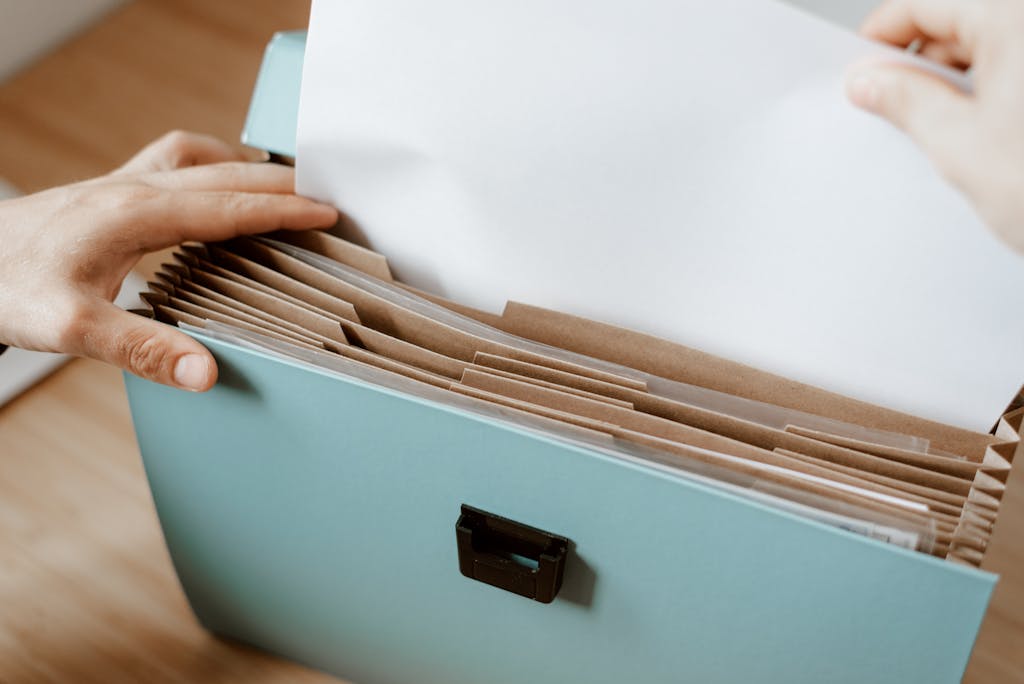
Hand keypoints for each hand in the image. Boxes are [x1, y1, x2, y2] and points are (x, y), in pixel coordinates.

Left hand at [0, 131, 337, 390]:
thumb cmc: (6, 289)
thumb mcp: (71, 329)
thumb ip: (143, 350)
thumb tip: (205, 373)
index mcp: (135, 215)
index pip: (230, 205)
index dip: (284, 210)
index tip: (328, 213)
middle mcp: (132, 188)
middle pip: (226, 173)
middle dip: (281, 185)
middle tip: (325, 201)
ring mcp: (118, 183)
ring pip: (201, 159)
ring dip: (246, 170)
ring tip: (282, 191)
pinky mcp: (107, 191)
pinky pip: (174, 163)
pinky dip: (210, 169)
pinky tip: (214, 191)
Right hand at [845, 0, 1023, 252]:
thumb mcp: (960, 147)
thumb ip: (905, 102)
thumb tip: (870, 81)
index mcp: (1017, 16)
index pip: (924, 3)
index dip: (882, 37)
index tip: (861, 69)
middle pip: (963, 20)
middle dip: (925, 66)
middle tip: (896, 115)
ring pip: (997, 46)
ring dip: (965, 85)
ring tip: (953, 138)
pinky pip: (1022, 69)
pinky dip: (1002, 94)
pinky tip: (993, 138)